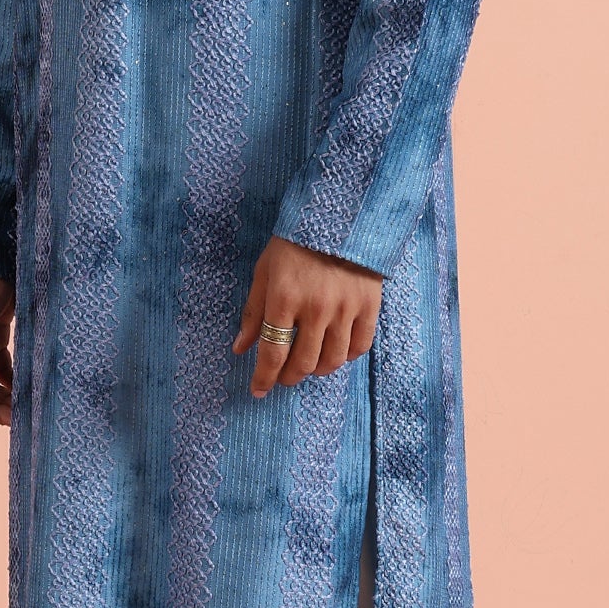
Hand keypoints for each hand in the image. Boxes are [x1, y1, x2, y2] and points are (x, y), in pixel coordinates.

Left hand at [231, 235, 381, 398]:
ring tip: (308, 366)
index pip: (272, 352)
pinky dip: (345, 357)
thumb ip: (253, 312)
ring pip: (331, 361)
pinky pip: (359, 347)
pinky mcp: (369, 306)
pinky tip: (334, 352)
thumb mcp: (265, 272)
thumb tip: (240, 348)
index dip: (264, 377)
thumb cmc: (294, 244)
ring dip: (316, 371)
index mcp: (284, 298)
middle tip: (283, 377)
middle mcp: (316, 309)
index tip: (259, 390)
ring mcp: (345, 309)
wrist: (340, 216)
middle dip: (289, 377)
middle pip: (302, 362)